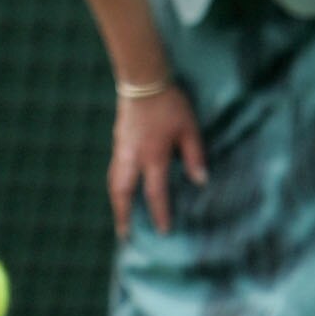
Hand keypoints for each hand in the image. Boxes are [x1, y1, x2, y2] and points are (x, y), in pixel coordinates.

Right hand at [107, 91, 208, 239]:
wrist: (143, 81)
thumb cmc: (170, 104)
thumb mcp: (189, 129)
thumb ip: (194, 156)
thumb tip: (201, 182)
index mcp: (152, 157)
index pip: (155, 192)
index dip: (159, 213)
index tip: (163, 231)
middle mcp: (132, 157)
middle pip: (122, 193)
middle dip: (122, 215)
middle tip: (124, 234)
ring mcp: (121, 149)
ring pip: (113, 183)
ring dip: (116, 202)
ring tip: (120, 217)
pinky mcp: (118, 141)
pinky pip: (114, 171)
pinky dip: (115, 186)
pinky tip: (121, 190)